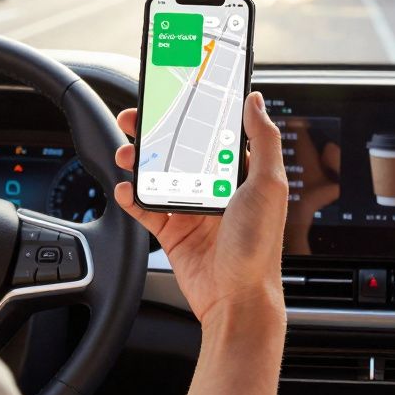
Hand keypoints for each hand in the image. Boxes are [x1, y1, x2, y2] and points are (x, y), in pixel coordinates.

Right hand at [113, 91, 288, 323]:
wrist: (237, 300)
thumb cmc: (259, 246)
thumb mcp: (269, 184)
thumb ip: (263, 139)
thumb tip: (255, 100)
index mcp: (240, 173)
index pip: (212, 133)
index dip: (192, 112)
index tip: (173, 94)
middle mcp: (215, 188)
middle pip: (177, 150)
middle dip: (154, 132)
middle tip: (134, 119)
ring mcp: (191, 209)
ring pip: (157, 175)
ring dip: (138, 160)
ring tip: (125, 153)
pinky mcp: (172, 232)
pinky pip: (145, 207)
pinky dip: (131, 196)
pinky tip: (125, 188)